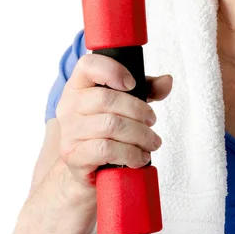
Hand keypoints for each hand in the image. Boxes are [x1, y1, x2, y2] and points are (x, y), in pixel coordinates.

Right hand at [57, 53, 172, 188]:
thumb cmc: (106, 129)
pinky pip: (107, 149)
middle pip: (106, 99)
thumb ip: (146, 88)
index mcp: (79, 86)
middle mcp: (69, 105)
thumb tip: (166, 81)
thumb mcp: (126, 103)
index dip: (112, 70)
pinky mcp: (74, 156)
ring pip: (110, 125)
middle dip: (138, 110)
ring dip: (140, 135)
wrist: (87, 168)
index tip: (132, 83)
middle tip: (152, 121)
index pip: (88, 66)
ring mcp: (69, 131)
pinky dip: (130, 153)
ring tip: (151, 142)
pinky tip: (139, 157)